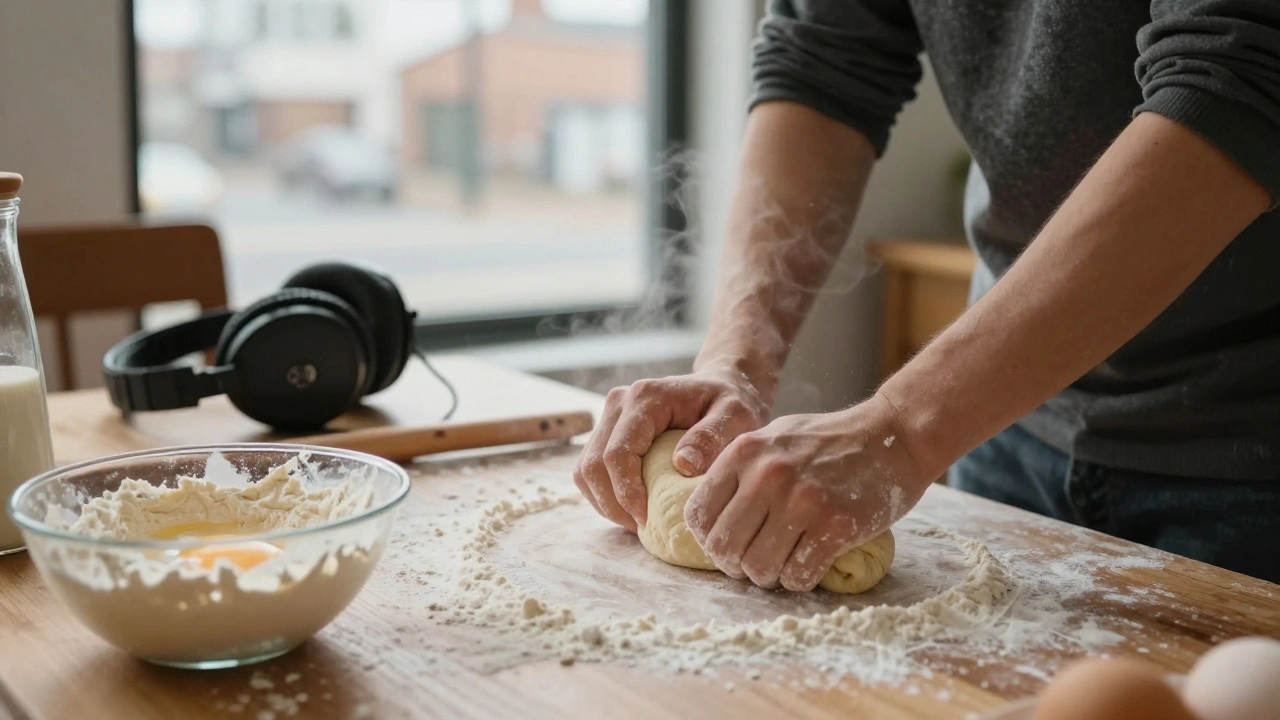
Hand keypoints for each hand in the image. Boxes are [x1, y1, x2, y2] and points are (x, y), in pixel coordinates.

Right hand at [573, 369, 769, 531]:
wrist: (721, 384)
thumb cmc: (732, 402)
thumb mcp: (736, 415)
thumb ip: (711, 437)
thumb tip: (683, 466)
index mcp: (645, 398)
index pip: (617, 453)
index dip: (626, 493)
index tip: (648, 519)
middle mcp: (619, 403)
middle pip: (593, 465)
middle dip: (613, 505)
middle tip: (642, 528)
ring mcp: (609, 415)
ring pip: (585, 470)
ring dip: (605, 502)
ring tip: (636, 521)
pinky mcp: (608, 430)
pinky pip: (591, 469)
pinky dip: (604, 494)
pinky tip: (631, 508)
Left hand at [682, 393, 930, 590]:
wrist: (893, 435)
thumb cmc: (830, 440)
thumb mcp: (774, 438)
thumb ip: (740, 469)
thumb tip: (709, 514)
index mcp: (744, 452)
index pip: (698, 515)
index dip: (709, 540)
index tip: (729, 545)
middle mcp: (767, 476)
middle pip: (724, 549)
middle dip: (736, 566)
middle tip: (755, 563)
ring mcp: (802, 501)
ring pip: (759, 569)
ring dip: (769, 577)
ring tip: (783, 565)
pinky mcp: (836, 525)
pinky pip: (799, 576)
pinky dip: (800, 579)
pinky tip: (810, 563)